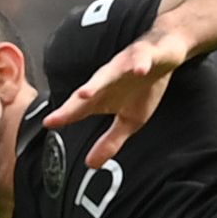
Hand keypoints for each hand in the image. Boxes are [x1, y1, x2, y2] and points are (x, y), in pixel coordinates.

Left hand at [43, 27, 191, 165]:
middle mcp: (112, 77)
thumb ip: (110, 141)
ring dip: (100, 81)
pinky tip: (139, 70)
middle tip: (61, 113)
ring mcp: (129, 63)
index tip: (49, 123)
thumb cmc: (144, 86)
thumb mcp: (130, 120)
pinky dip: (141, 63)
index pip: (81, 106)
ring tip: (87, 93)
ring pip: (113, 71)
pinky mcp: (149, 54)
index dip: (65, 115)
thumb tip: (91, 165)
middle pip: (92, 88)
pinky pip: (145, 58)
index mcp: (105, 94)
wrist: (167, 52)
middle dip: (77, 99)